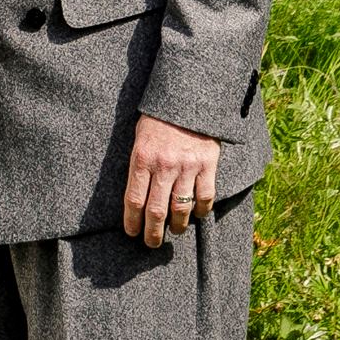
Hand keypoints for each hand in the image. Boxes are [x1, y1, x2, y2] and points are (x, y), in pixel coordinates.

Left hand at [123, 112, 221, 249]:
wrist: (188, 96)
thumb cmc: (159, 119)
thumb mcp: (140, 137)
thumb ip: (139, 165)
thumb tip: (136, 196)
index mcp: (142, 158)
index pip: (134, 200)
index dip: (132, 222)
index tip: (132, 233)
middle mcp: (164, 165)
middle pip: (156, 211)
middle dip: (152, 233)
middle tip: (152, 243)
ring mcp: (187, 166)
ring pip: (181, 209)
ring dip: (177, 226)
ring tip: (174, 232)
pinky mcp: (208, 164)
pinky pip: (205, 196)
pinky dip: (201, 210)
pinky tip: (197, 214)